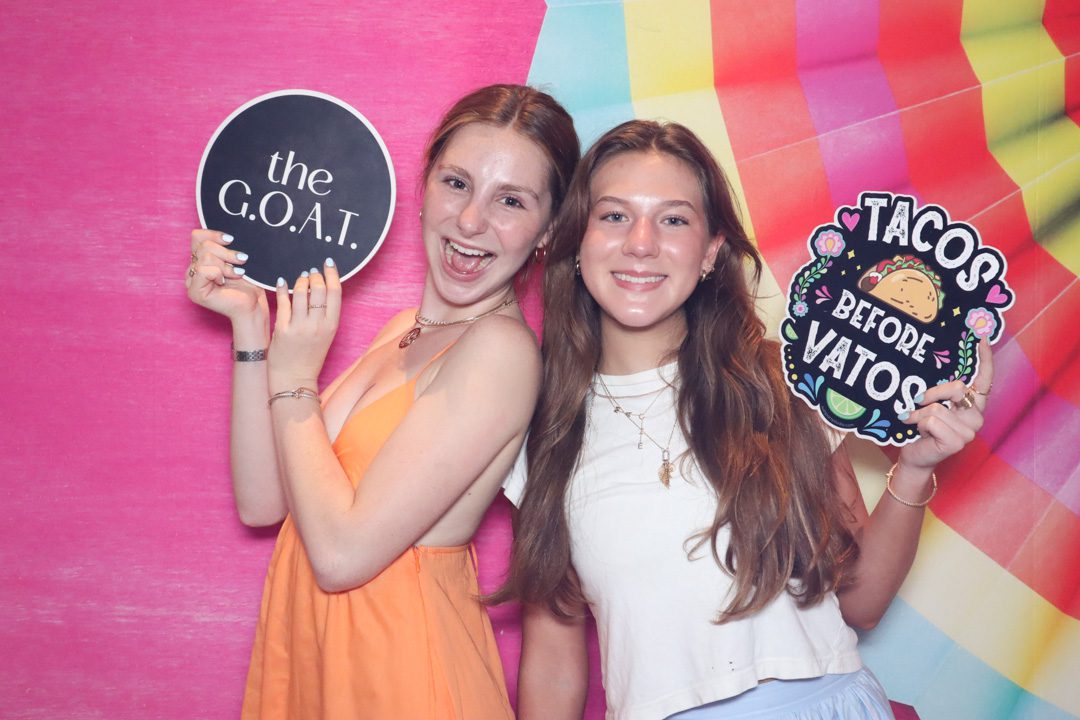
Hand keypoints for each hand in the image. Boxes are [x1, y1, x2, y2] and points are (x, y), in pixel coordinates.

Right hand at [186, 229, 266, 320]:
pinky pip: (202, 270)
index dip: (214, 234)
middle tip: (241, 262)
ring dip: (226, 264)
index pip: (197, 236)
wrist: (254, 304)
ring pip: (205, 257)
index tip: (232, 240)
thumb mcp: (237, 257)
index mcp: (200, 259)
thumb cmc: (249, 283)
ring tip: (237, 274)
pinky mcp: (195, 292)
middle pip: (203, 246)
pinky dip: (218, 273)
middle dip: (226, 253)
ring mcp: (191, 281)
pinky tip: (225, 282)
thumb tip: (226, 231)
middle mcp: (192, 269)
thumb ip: (225, 245)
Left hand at [268, 259, 341, 389]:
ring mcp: (300, 326)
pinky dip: (282, 288)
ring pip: (301, 292)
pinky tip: (281, 283)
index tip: (328, 263)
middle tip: (310, 273)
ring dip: (299, 280)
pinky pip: (283, 301)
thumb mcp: (326, 335)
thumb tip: (322, 287)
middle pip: (319, 288)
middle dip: (314, 275)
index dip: (332, 274)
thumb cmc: (310, 356)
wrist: (294, 379)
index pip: (335, 292)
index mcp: (332, 325)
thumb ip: (325, 314)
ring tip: (299, 279)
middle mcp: (317, 325)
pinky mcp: (282, 329)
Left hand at [897, 339, 993, 472]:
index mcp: (971, 404)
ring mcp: (969, 430)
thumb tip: (928, 372)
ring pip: (937, 408)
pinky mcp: (958, 441)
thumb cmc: (922, 429)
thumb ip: (938, 392)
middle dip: (931, 393)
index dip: (985, 358)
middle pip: (956, 388)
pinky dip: (919, 424)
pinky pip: (932, 421)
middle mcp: (976, 416)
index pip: (984, 379)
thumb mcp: (930, 405)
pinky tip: (922, 434)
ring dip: (918, 415)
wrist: (915, 456)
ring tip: (918, 424)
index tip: (981, 338)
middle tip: (917, 401)